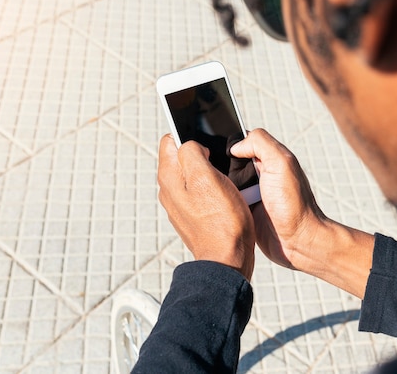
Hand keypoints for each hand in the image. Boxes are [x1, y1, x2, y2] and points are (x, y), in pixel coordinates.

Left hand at [158, 135, 254, 279]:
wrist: (228, 259)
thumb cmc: (222, 220)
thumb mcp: (207, 178)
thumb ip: (192, 153)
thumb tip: (190, 144)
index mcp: (169, 176)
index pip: (171, 139)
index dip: (192, 137)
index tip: (210, 148)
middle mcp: (169, 190)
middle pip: (183, 157)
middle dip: (202, 155)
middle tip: (220, 166)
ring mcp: (180, 204)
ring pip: (193, 174)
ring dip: (209, 173)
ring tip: (225, 183)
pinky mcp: (193, 215)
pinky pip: (201, 192)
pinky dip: (212, 190)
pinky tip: (225, 198)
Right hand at [231, 129, 374, 298]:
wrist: (299, 242)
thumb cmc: (294, 205)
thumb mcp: (281, 163)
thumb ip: (260, 143)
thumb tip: (236, 146)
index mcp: (270, 159)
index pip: (242, 142)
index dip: (231, 146)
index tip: (223, 154)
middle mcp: (261, 174)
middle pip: (229, 163)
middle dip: (221, 168)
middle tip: (220, 177)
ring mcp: (253, 194)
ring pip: (225, 183)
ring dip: (220, 187)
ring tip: (215, 192)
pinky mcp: (246, 211)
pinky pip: (227, 202)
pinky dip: (222, 203)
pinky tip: (218, 206)